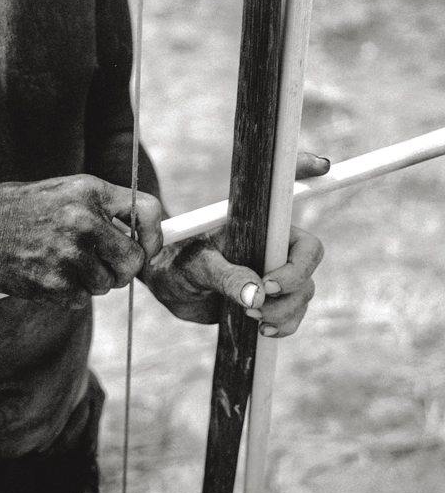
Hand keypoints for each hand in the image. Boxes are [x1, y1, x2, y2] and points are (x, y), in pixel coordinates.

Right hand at [0, 175, 163, 307]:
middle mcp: (84, 220)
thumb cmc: (13, 208)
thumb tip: (138, 232)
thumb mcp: (59, 190)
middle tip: (101, 265)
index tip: (145, 247)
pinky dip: (67, 294)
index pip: (148, 210)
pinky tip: (43, 273)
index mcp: (88, 190)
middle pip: (133, 260)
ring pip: (106, 284)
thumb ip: (98, 207)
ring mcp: (70, 254)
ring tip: (58, 262)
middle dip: (121, 269)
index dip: (153, 235)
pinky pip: (80, 300)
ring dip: (89, 281)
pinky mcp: (56, 284)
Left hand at [145, 151, 327, 327]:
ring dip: (284, 308)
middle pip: (308, 253)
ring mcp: (274, 269)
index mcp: (250, 220)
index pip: (282, 191)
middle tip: (266, 289)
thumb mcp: (195, 268)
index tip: (322, 164)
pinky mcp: (273, 297)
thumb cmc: (177, 265)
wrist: (170, 289)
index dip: (303, 172)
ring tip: (250, 314)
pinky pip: (296, 313)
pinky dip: (284, 324)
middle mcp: (268, 241)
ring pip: (305, 289)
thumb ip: (226, 277)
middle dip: (295, 277)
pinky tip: (261, 328)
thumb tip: (259, 294)